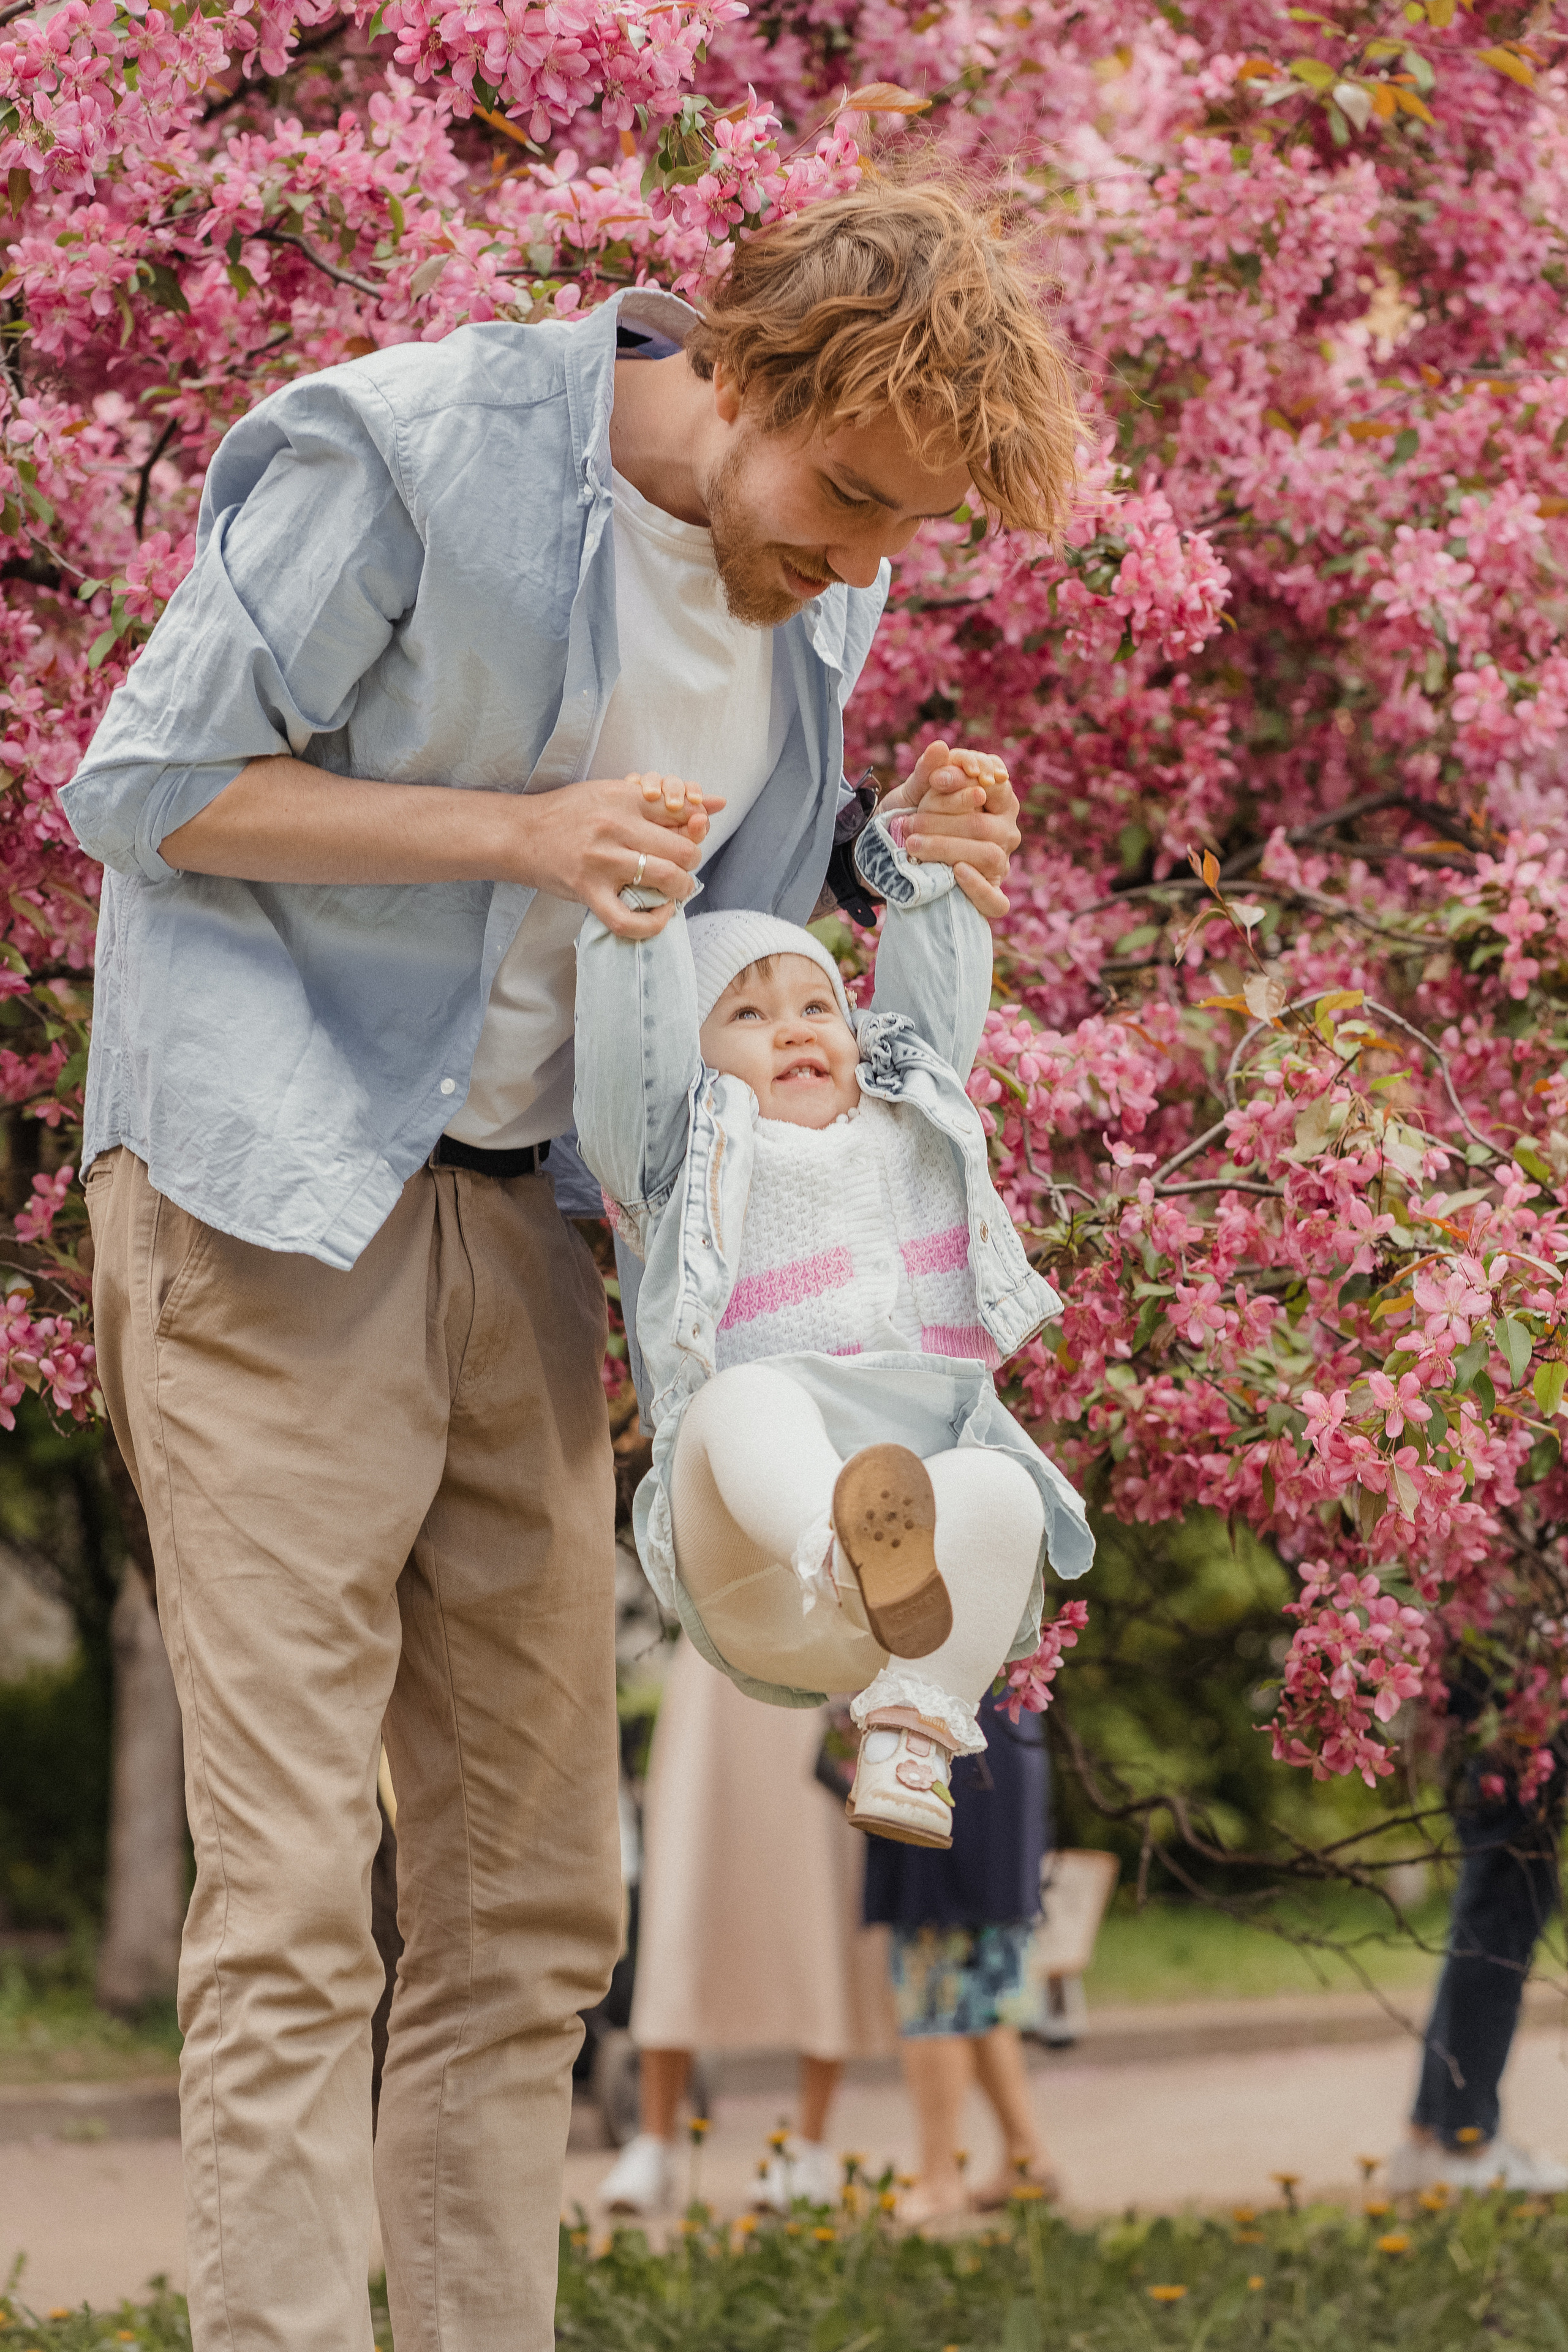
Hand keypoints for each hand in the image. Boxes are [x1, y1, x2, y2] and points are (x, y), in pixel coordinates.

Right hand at [515, 772, 712, 937]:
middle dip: (692, 862)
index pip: (681, 812)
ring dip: (681, 889)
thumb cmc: (570, 814)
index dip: (696, 828)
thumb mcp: (612, 793)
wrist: (522, 834)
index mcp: (623, 798)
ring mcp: (601, 862)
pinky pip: (629, 919)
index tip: (692, 836)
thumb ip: (659, 799)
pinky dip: (653, 924)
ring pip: (664, 879)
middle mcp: (614, 827)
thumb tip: (715, 803)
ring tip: (675, 890)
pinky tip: (660, 914)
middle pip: (681, 849)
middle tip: (683, 867)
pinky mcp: (588, 891)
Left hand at [880, 740, 1021, 919]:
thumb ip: (928, 771)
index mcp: (997, 798)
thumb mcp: (913, 792)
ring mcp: (1000, 864)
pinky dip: (977, 886)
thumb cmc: (911, 816)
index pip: (995, 782)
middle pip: (984, 823)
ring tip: (914, 845)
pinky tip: (956, 872)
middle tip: (909, 823)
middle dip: (945, 819)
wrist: (888, 857)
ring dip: (948, 848)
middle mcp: (1005, 830)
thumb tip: (940, 747)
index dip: (969, 779)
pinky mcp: (991, 896)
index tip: (937, 779)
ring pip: (987, 854)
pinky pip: (996, 900)